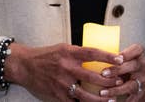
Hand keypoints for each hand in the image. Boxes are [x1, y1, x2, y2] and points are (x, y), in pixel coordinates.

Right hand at [4, 42, 122, 100]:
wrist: (24, 65)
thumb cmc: (44, 56)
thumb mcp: (61, 49)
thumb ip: (77, 53)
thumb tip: (97, 57)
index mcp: (68, 53)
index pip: (92, 53)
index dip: (108, 56)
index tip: (121, 59)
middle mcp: (66, 67)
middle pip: (93, 76)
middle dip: (109, 81)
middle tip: (119, 81)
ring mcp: (62, 83)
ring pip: (87, 95)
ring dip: (101, 99)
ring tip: (111, 100)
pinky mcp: (58, 95)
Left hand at [96, 44, 144, 101]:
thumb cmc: (134, 64)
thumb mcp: (130, 55)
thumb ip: (117, 55)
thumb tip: (95, 56)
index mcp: (139, 56)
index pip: (136, 50)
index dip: (127, 54)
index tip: (117, 57)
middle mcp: (142, 68)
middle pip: (132, 67)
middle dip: (117, 70)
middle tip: (103, 73)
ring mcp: (142, 82)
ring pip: (130, 86)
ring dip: (116, 90)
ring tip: (103, 92)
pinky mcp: (141, 94)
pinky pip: (132, 99)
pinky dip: (123, 101)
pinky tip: (112, 101)